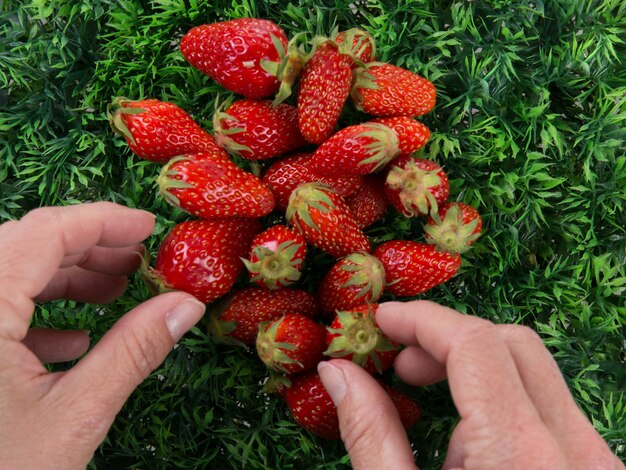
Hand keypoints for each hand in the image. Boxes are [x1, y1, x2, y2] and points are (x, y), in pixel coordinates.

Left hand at [0, 202, 204, 468]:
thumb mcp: (75, 414)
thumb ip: (134, 351)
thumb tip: (187, 306)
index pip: (45, 233)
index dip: (103, 220)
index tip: (149, 226)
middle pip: (25, 245)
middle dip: (88, 248)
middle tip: (138, 262)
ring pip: (10, 274)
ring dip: (65, 279)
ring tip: (114, 293)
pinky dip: (37, 314)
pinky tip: (74, 340)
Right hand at [318, 300, 623, 469]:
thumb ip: (370, 434)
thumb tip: (338, 372)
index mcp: (522, 455)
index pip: (475, 342)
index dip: (421, 320)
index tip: (379, 322)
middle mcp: (575, 449)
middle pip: (513, 344)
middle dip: (447, 339)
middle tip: (397, 363)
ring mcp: (597, 464)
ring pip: (535, 374)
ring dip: (474, 369)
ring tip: (426, 401)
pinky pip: (549, 412)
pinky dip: (500, 405)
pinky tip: (467, 444)